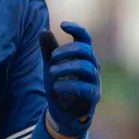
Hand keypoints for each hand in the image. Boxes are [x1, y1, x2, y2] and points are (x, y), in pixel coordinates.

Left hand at [39, 22, 100, 138]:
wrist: (63, 113)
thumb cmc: (60, 86)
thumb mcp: (50, 66)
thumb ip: (48, 50)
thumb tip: (43, 30)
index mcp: (83, 57)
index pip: (85, 38)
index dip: (76, 29)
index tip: (61, 25)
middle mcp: (92, 66)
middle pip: (85, 50)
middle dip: (66, 51)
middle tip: (51, 59)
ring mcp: (95, 81)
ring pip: (85, 66)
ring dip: (65, 67)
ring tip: (51, 72)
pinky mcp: (93, 96)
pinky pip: (85, 87)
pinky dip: (68, 85)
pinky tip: (55, 87)